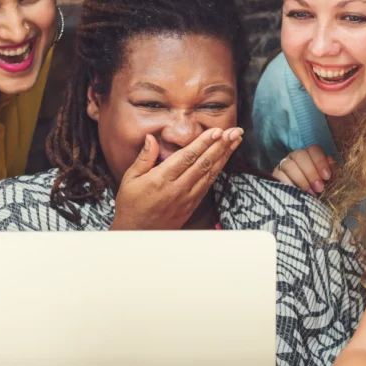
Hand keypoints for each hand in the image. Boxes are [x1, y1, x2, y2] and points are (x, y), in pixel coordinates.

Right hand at [111, 127, 243, 229]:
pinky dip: (218, 171)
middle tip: (234, 132)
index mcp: (161, 179)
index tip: (217, 130)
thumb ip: (144, 157)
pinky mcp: (192, 206)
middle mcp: (177, 188)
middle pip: (204, 163)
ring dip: (224, 156)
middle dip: (221, 145)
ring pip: (210, 174)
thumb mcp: (130, 178)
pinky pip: (208, 185)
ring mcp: (187, 198)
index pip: (187, 156)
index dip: (204, 142)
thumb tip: (151, 137)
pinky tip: (224, 160)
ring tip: (235, 142)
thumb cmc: (131, 205)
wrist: (138, 234)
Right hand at [272, 145, 334, 195]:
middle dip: (311, 172)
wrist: (303, 209)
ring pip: (289, 165)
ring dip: (301, 180)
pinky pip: (278, 176)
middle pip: (300, 155)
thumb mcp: (328, 183)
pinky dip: (289, 185)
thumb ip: (331, 172)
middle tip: (319, 188)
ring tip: (310, 194)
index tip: (327, 176)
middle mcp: (295, 157)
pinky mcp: (274, 176)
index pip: (313, 149)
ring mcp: (283, 165)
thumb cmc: (318, 192)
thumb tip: (330, 161)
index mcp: (309, 155)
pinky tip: (296, 194)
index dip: (320, 161)